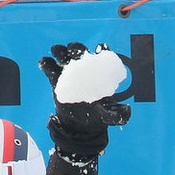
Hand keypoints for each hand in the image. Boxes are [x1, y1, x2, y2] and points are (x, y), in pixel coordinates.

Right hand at [39, 42, 130, 157]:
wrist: (79, 127)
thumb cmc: (97, 117)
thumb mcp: (110, 117)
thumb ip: (120, 115)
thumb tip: (128, 109)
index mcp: (99, 72)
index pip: (101, 54)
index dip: (101, 49)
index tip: (99, 50)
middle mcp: (84, 68)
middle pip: (79, 51)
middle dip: (76, 48)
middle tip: (74, 51)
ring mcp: (69, 72)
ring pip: (63, 55)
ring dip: (60, 51)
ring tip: (58, 54)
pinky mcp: (56, 79)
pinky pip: (49, 67)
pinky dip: (46, 63)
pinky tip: (46, 63)